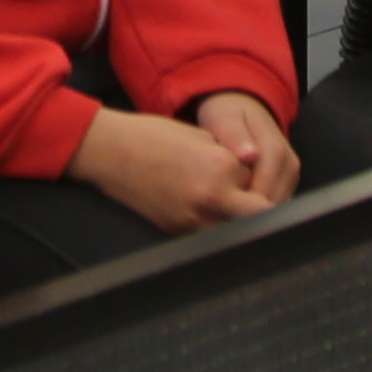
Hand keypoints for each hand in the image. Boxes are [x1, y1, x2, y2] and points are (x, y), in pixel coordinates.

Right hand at [69, 102, 268, 232]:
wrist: (111, 152)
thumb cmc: (154, 136)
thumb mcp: (202, 136)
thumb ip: (231, 156)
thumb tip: (250, 172)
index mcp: (221, 167)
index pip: (260, 180)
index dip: (258, 177)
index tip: (255, 173)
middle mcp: (213, 198)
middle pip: (258, 215)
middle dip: (260, 206)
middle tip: (256, 198)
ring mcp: (194, 220)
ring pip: (237, 232)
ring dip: (241, 221)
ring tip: (234, 207)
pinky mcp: (178, 232)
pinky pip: (211, 236)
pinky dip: (218, 228)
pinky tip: (212, 213)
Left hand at [185, 90, 299, 214]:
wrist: (241, 103)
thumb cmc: (228, 113)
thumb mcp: (224, 119)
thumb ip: (235, 137)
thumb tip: (250, 156)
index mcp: (275, 149)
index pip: (267, 190)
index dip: (246, 208)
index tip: (222, 217)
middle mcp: (289, 163)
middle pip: (274, 203)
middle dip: (249, 214)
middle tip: (220, 219)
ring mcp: (290, 173)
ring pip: (277, 207)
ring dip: (254, 213)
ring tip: (227, 214)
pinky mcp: (287, 180)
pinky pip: (276, 203)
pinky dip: (258, 208)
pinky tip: (237, 207)